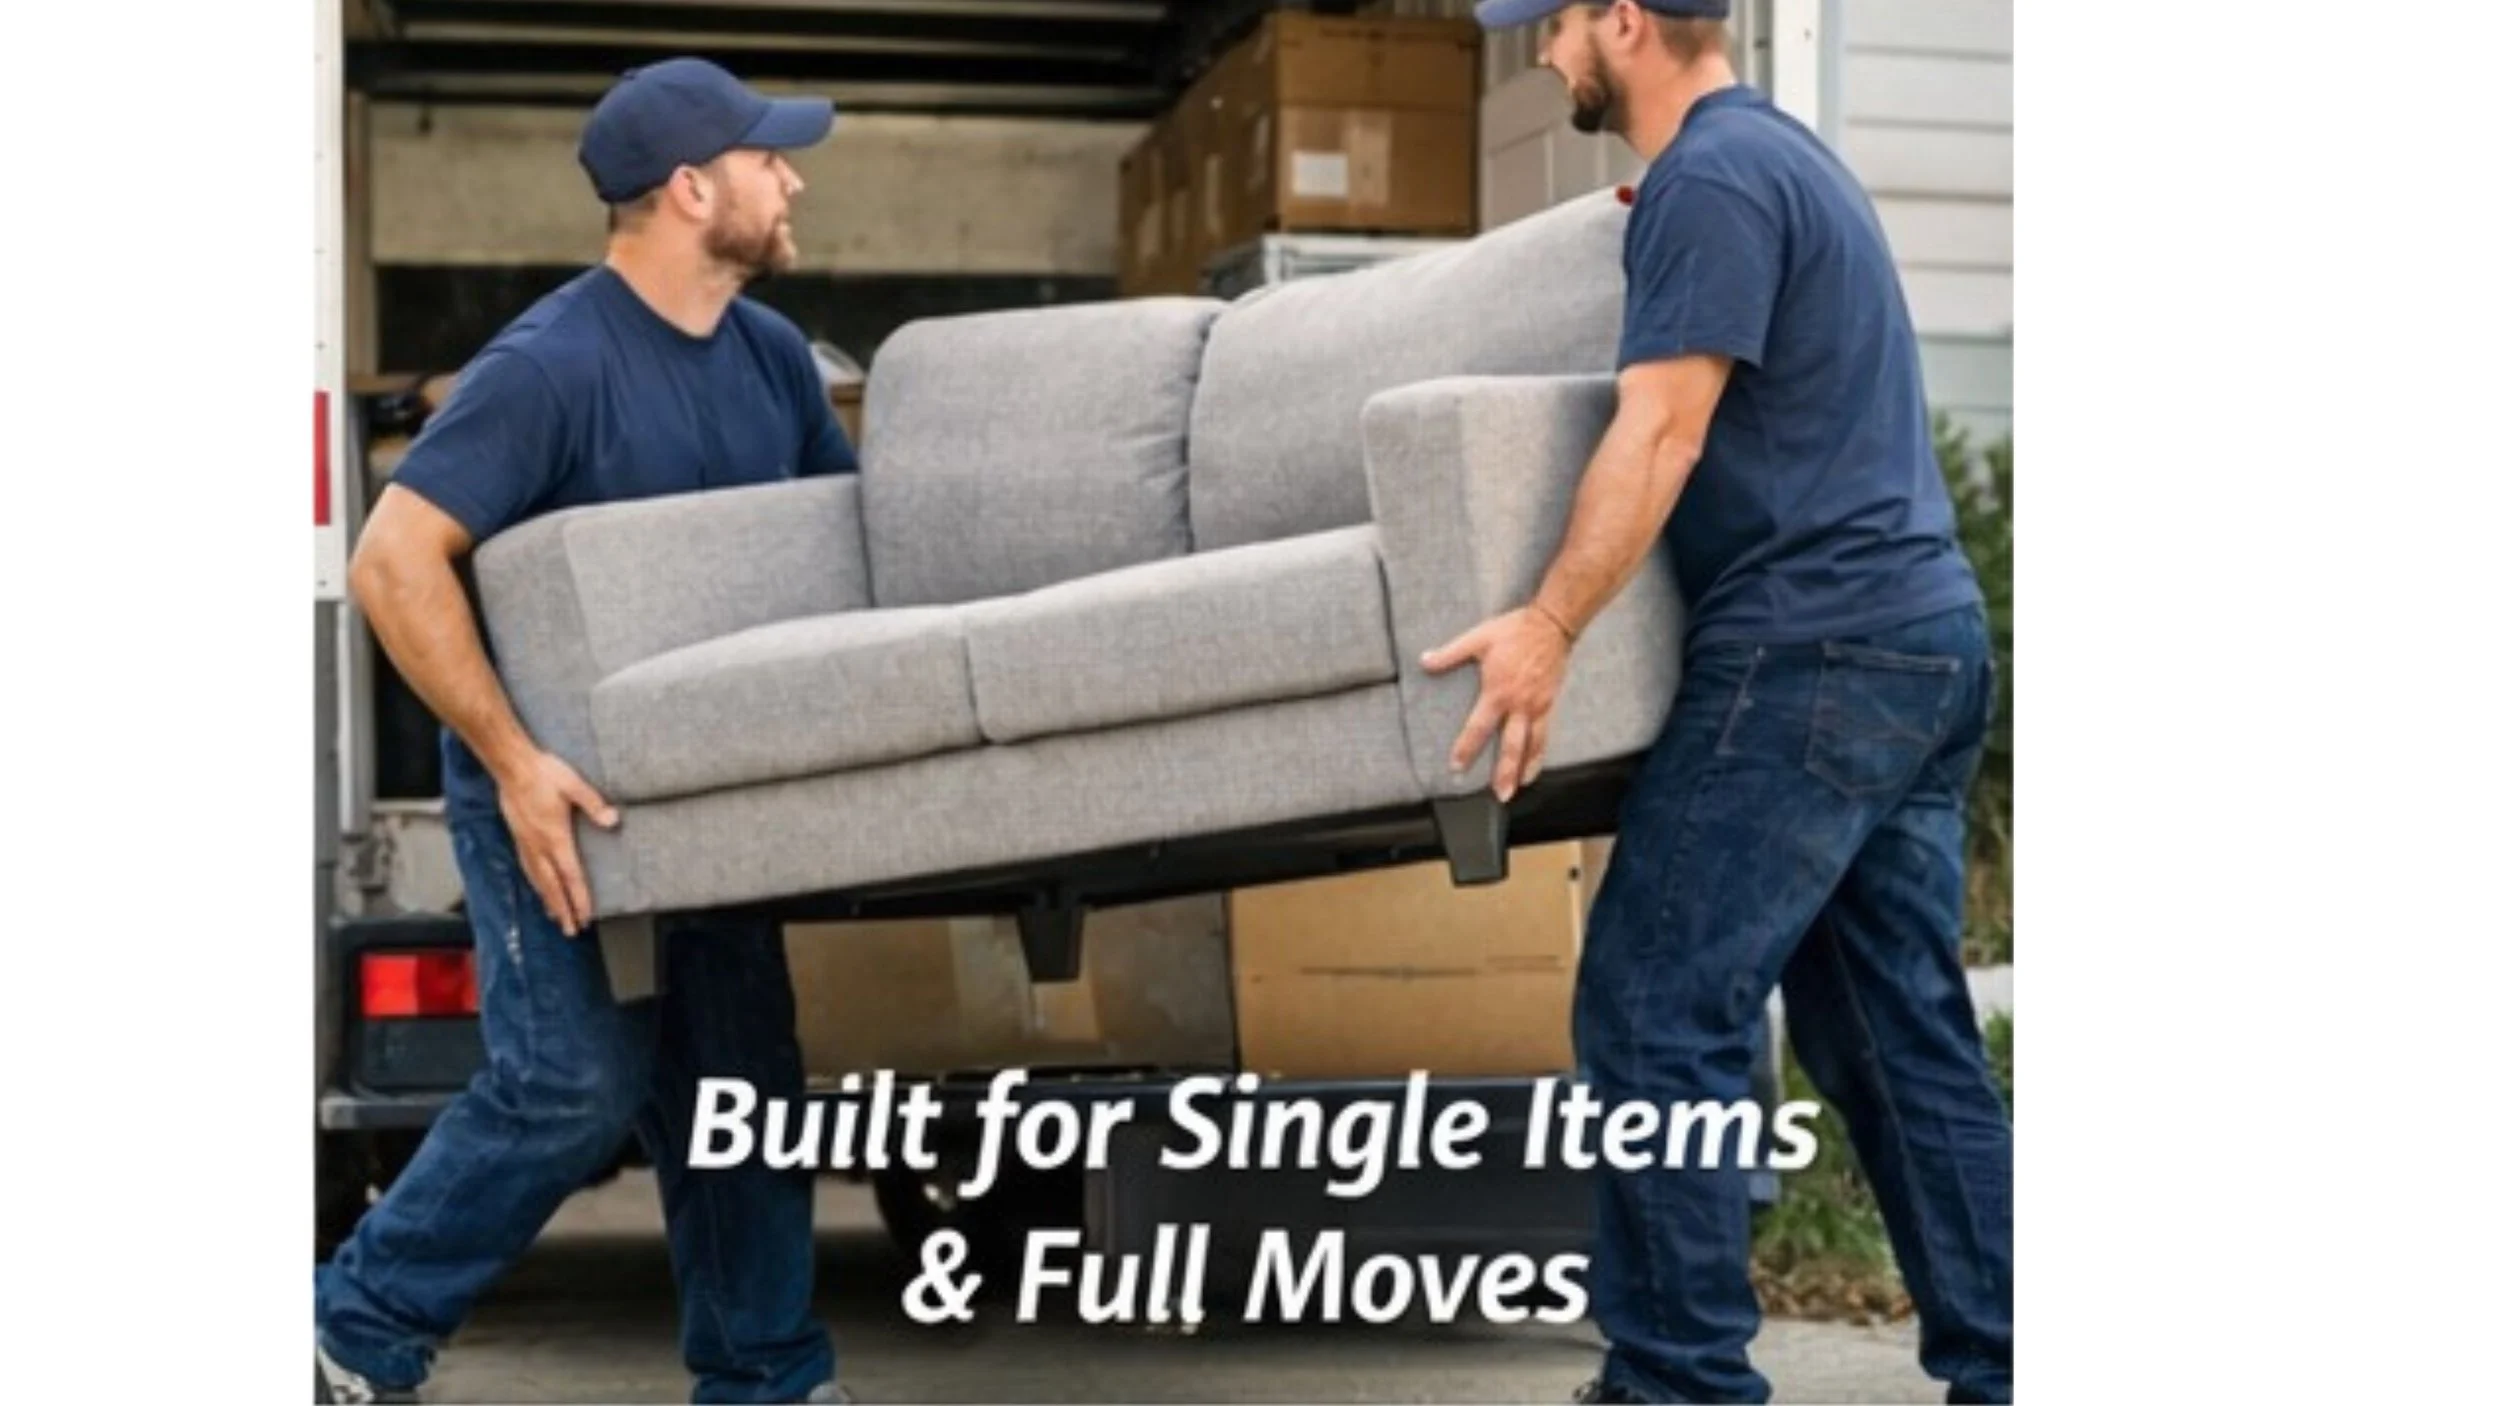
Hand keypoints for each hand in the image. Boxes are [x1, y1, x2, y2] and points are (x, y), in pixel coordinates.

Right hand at [494, 749, 620, 936]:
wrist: (511, 764)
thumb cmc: (543, 773)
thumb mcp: (574, 785)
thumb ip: (594, 804)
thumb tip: (613, 820)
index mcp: (555, 837)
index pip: (571, 875)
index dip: (579, 898)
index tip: (586, 916)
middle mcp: (539, 845)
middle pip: (553, 886)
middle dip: (563, 910)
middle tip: (571, 930)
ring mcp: (526, 842)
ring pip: (538, 880)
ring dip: (548, 900)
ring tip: (556, 917)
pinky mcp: (518, 836)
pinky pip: (527, 867)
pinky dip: (535, 884)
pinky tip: (538, 887)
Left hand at [1419, 605, 1575, 801]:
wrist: (1552, 624)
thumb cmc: (1514, 631)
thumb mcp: (1478, 638)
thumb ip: (1450, 653)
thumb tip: (1424, 661)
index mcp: (1498, 692)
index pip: (1478, 728)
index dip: (1467, 749)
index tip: (1457, 768)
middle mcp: (1519, 705)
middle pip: (1511, 746)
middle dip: (1504, 773)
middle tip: (1498, 795)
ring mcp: (1537, 706)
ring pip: (1532, 746)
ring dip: (1524, 770)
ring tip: (1516, 790)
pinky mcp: (1550, 704)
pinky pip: (1546, 735)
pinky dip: (1540, 754)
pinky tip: (1534, 766)